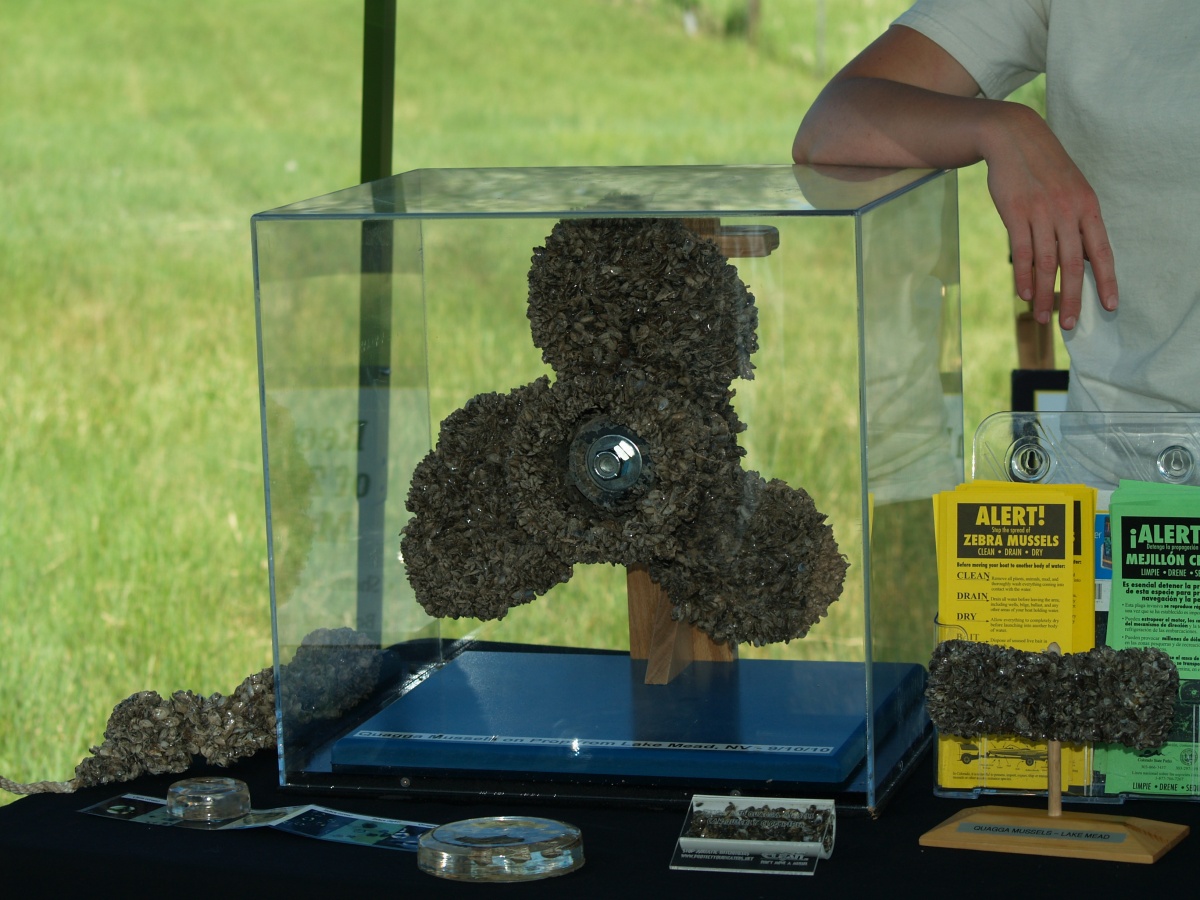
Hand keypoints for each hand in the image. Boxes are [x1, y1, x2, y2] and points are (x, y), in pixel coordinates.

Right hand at [982, 103, 1117, 329]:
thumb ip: (1075, 222)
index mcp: (1087, 207)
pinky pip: (1022, 251)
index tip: (1110, 306)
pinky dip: (1023, 275)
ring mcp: (1041, 212)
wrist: (1014, 138)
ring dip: (1044, 293)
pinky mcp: (1016, 212)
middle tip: (1068, 324)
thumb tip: (1078, 258)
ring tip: (1041, 317)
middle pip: (1072, 264)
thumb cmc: (1043, 168)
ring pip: (1046, 262)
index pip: (1101, 251)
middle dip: (1072, 297)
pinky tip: (1024, 294)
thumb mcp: (1070, 190)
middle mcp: (1068, 211)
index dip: (1107, 280)